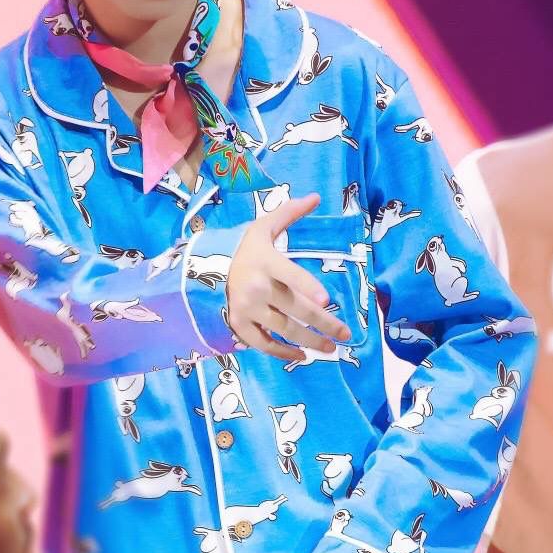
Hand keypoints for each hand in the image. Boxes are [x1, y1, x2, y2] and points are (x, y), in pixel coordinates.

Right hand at [227, 192, 350, 359]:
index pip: (290, 275)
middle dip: (324, 324)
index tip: (326, 300)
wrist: (206, 267)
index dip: (307, 287)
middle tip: (346, 333)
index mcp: (266, 262)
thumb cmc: (245, 248)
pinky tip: (302, 355)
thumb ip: (289, 213)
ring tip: (331, 348)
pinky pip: (263, 344)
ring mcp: (246, 309)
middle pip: (295, 309)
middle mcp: (256, 287)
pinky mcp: (238, 324)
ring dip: (310, 341)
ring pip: (283, 330)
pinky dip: (283, 353)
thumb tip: (316, 197)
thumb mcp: (263, 227)